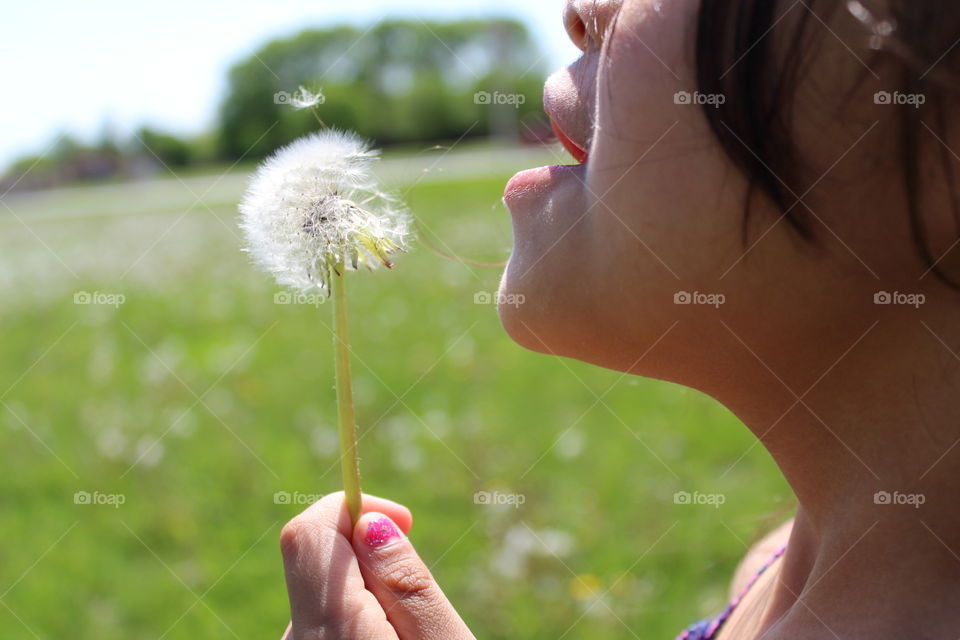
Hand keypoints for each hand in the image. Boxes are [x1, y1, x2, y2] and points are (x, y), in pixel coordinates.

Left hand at [279, 491, 474, 638]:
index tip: (404, 521)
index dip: (352, 508)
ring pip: (323, 596)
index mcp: (331, 630)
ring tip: (411, 632)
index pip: (310, 534)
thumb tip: (369, 522)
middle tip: (422, 594)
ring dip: (366, 595)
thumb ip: (404, 583)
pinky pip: (321, 627)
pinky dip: (355, 623)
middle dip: (370, 559)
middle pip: (320, 564)